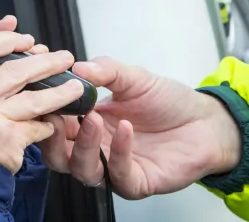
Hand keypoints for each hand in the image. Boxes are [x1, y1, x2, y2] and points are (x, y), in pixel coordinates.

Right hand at [0, 15, 84, 173]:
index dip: (1, 35)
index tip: (18, 29)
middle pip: (13, 68)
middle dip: (44, 61)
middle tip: (62, 57)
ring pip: (33, 96)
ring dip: (60, 91)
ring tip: (75, 87)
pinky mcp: (5, 138)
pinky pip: (37, 126)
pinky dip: (47, 125)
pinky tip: (52, 125)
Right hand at [39, 57, 241, 198]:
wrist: (205, 120)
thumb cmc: (169, 102)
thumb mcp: (136, 78)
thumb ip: (107, 70)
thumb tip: (78, 66)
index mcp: (89, 123)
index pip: (55, 125)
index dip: (46, 114)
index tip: (43, 96)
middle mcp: (97, 149)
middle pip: (58, 156)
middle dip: (52, 138)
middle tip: (57, 115)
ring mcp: (114, 168)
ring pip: (82, 170)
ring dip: (83, 145)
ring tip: (93, 118)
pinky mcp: (136, 182)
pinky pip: (118, 175)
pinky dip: (118, 152)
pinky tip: (125, 130)